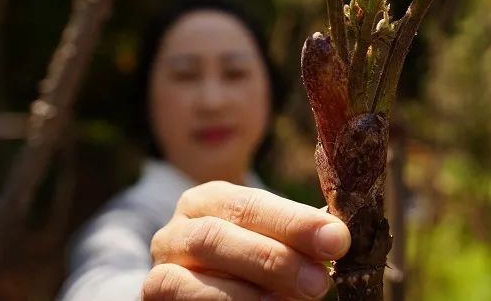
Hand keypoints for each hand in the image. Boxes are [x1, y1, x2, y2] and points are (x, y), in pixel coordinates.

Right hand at [142, 181, 349, 299]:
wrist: (208, 294)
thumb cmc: (249, 263)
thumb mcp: (271, 241)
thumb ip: (298, 236)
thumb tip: (337, 237)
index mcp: (209, 200)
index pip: (250, 203)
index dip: (294, 221)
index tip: (337, 239)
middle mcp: (178, 228)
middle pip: (218, 236)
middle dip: (274, 258)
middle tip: (320, 281)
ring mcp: (161, 266)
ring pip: (195, 272)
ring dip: (251, 288)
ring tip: (297, 298)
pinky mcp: (153, 297)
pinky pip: (182, 298)